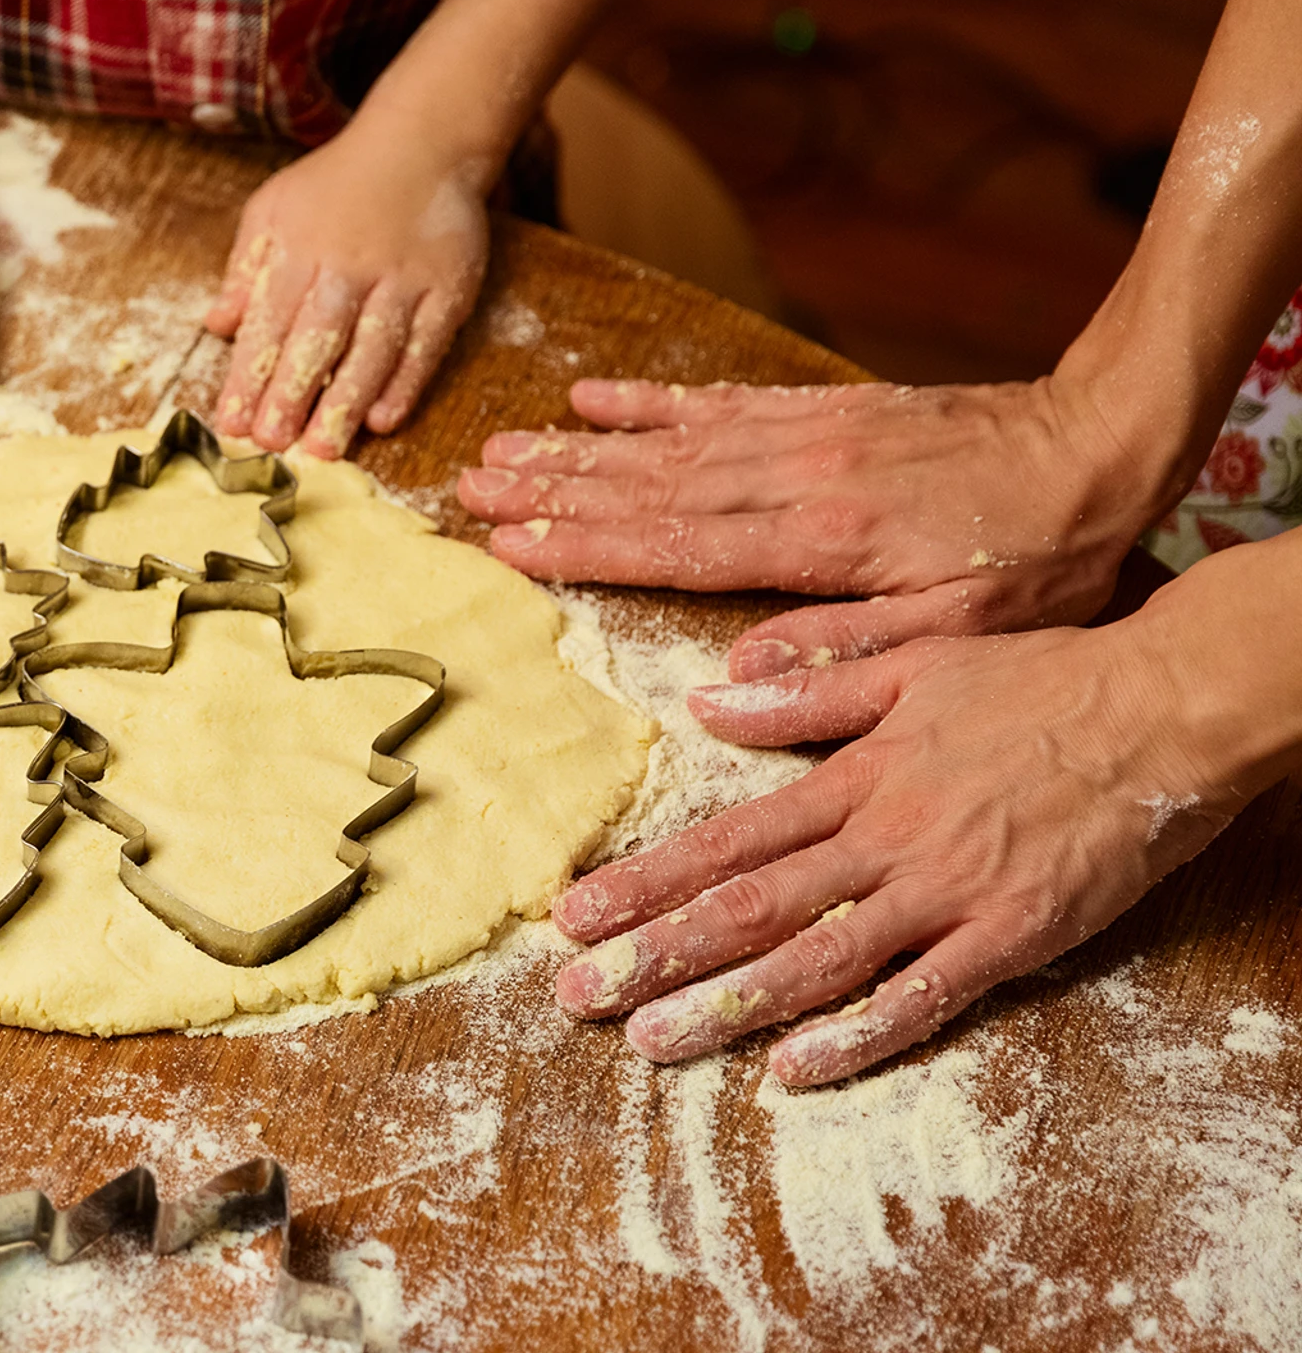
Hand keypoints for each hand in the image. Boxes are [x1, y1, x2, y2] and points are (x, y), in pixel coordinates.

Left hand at [204, 129, 491, 458]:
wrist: (423, 143)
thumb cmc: (337, 184)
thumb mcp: (274, 209)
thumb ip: (244, 269)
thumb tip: (218, 325)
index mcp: (300, 249)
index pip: (269, 323)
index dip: (249, 377)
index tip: (231, 423)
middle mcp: (349, 266)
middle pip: (317, 340)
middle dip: (291, 395)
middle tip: (271, 445)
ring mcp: (403, 279)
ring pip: (371, 349)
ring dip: (345, 403)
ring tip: (323, 450)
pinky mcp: (448, 288)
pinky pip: (425, 344)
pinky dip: (405, 383)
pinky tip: (383, 419)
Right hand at [454, 375, 1177, 677]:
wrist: (1102, 443)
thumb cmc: (1041, 558)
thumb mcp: (964, 634)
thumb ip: (846, 654)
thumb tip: (733, 684)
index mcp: (824, 541)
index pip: (678, 546)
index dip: (586, 547)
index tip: (507, 545)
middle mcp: (798, 477)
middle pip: (650, 486)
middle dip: (553, 492)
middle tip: (468, 491)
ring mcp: (806, 435)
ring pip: (668, 443)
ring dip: (578, 449)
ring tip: (501, 451)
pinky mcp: (823, 410)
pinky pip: (717, 403)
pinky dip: (648, 402)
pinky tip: (593, 400)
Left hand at [547, 610, 1244, 1085]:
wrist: (1161, 707)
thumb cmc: (1038, 681)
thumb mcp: (910, 665)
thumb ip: (808, 692)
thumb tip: (706, 703)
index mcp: (853, 778)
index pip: (725, 840)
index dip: (643, 881)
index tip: (573, 915)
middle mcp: (882, 839)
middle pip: (747, 907)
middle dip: (653, 953)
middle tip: (574, 996)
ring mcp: (944, 892)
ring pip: (815, 959)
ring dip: (725, 1004)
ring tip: (649, 1040)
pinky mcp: (1009, 935)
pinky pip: (923, 996)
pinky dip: (857, 1036)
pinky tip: (794, 1069)